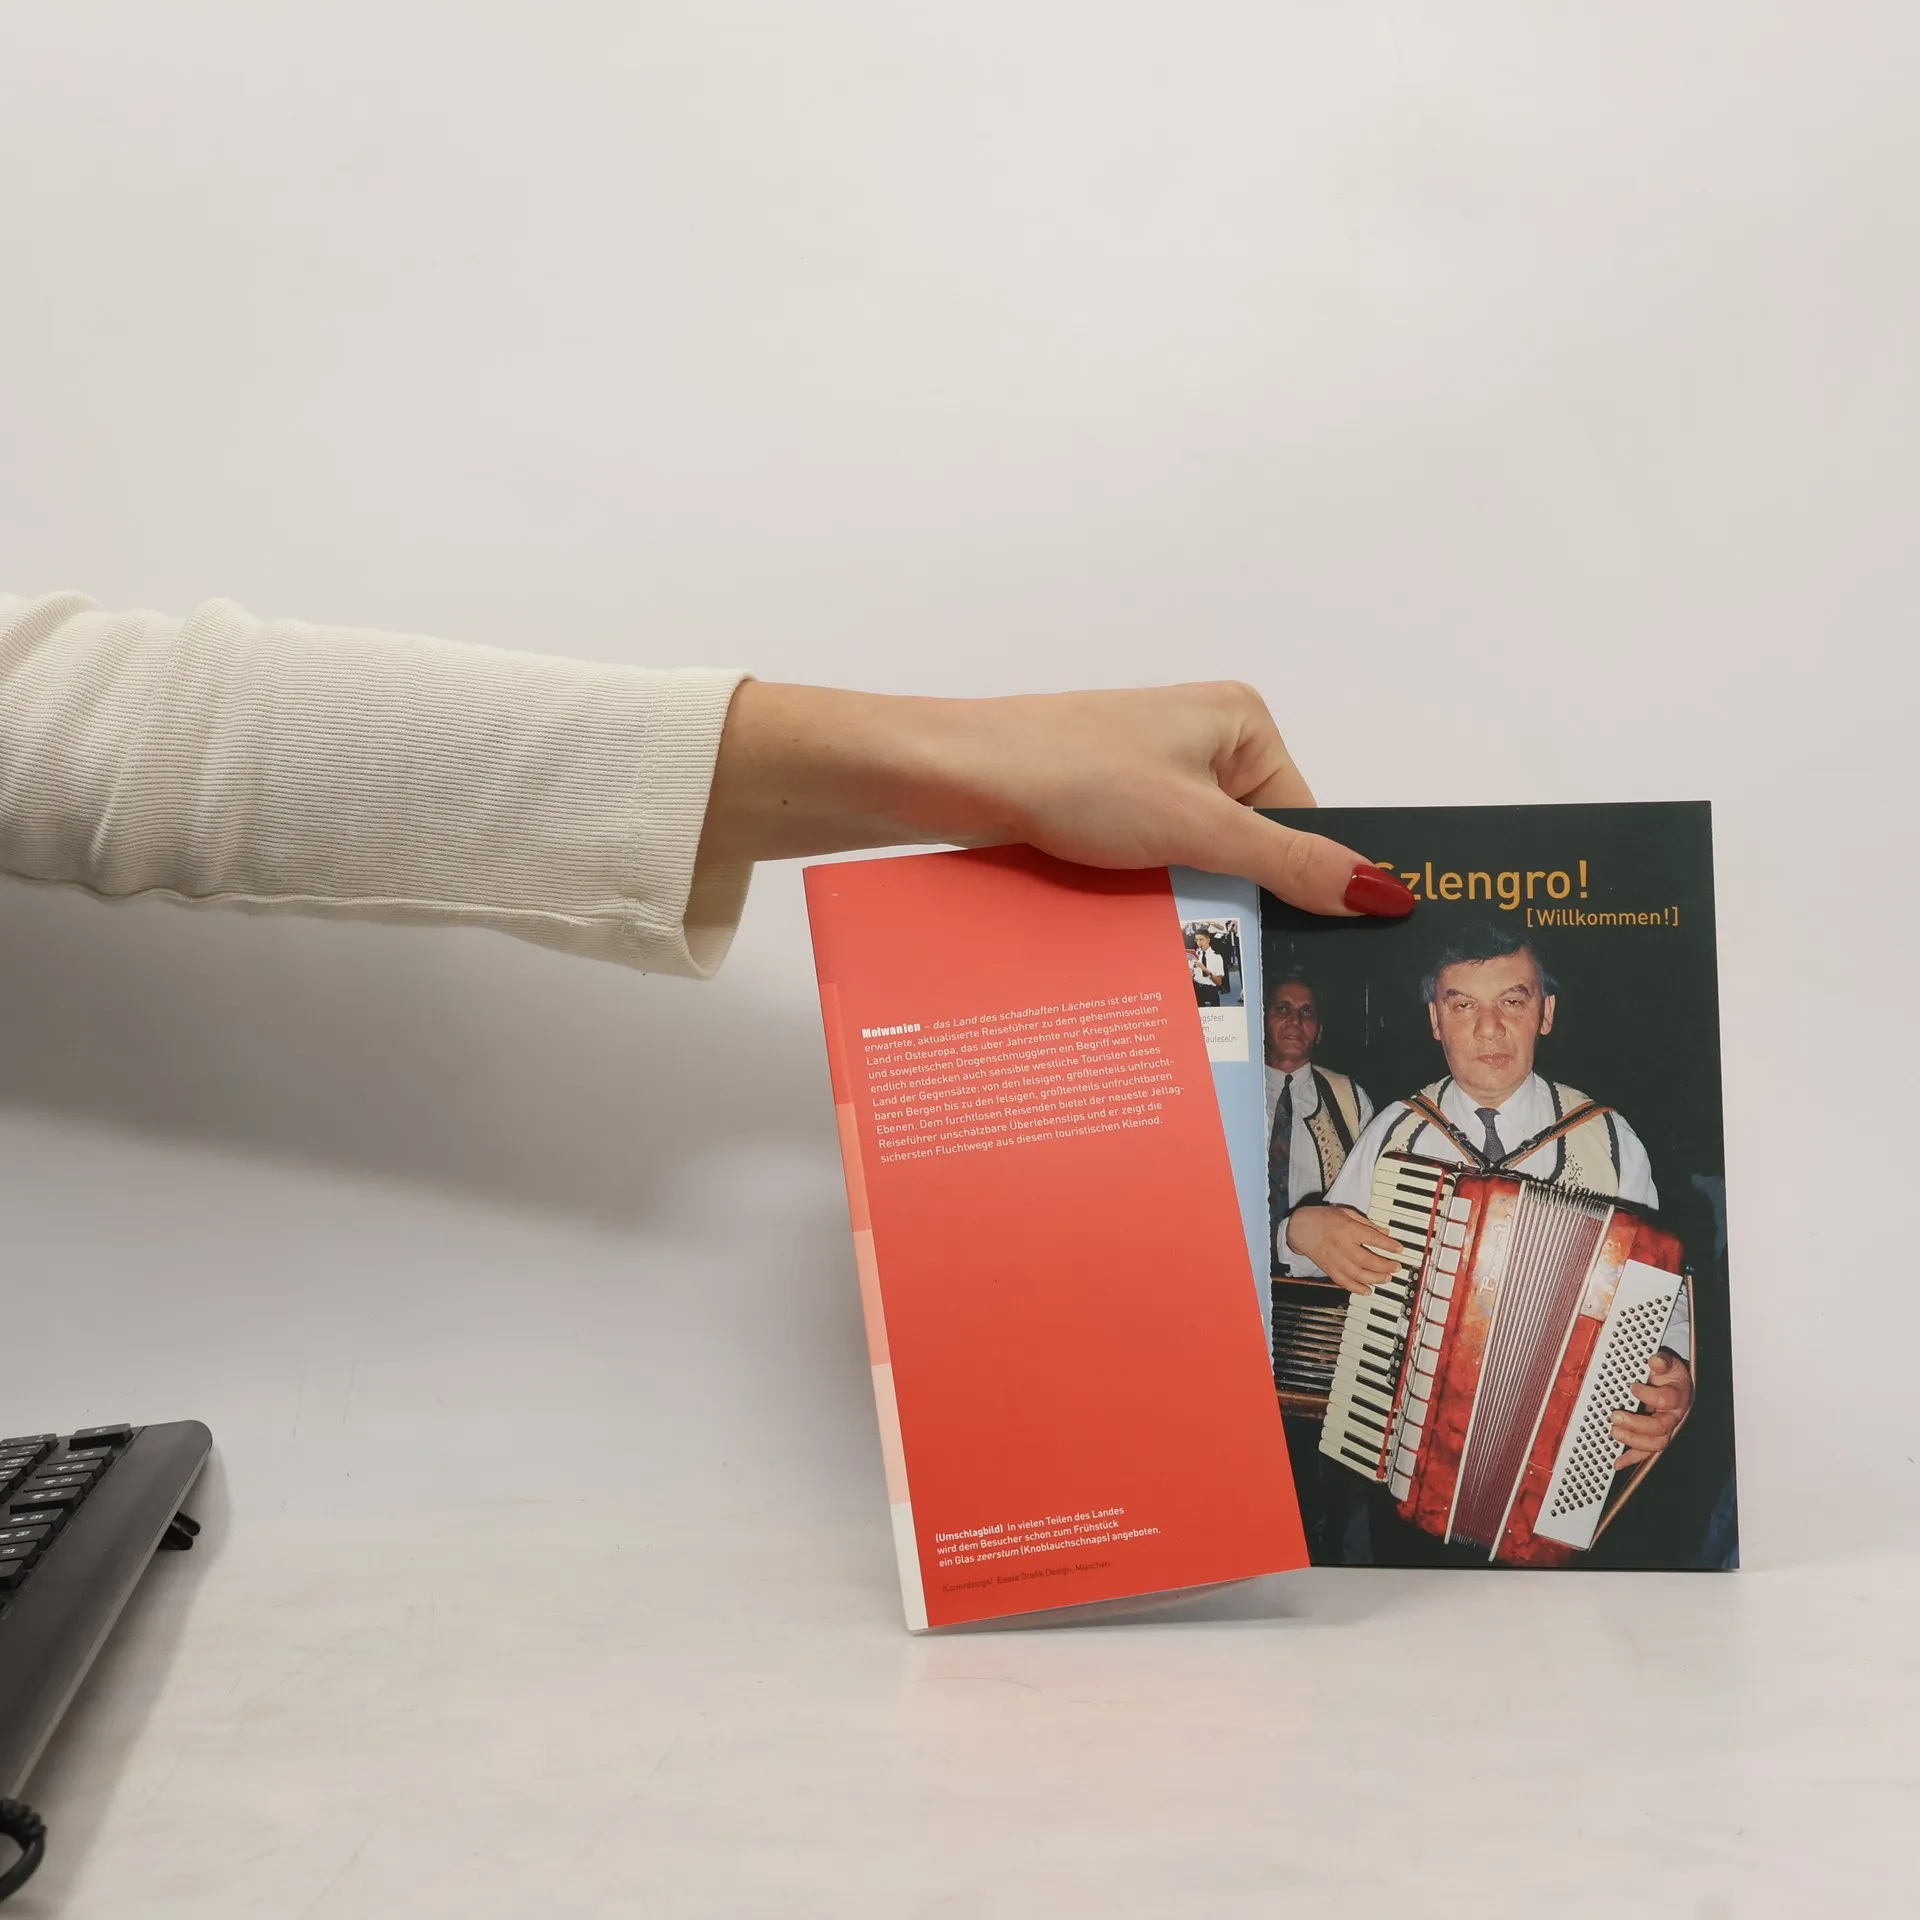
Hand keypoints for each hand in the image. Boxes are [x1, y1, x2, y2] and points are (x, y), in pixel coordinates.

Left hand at [696, 680, 1417, 917]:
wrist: (952, 778)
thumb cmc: (1070, 775)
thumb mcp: (1197, 826)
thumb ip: (1290, 864)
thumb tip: (1385, 892)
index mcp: (1240, 722)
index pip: (1304, 822)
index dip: (1303, 886)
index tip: (1312, 955)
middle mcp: (1200, 743)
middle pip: (1252, 849)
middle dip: (1241, 902)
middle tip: (1242, 967)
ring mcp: (1148, 778)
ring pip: (1199, 867)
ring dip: (1189, 908)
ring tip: (1181, 950)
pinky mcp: (1104, 812)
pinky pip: (1153, 868)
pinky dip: (1149, 902)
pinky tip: (1140, 935)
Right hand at [1285, 1204, 1402, 1293]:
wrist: (1300, 1228)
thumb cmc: (1323, 1218)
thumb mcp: (1346, 1213)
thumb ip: (1366, 1223)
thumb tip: (1385, 1233)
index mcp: (1347, 1228)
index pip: (1372, 1238)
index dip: (1388, 1245)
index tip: (1399, 1249)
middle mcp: (1341, 1245)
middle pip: (1367, 1259)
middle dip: (1385, 1265)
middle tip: (1396, 1267)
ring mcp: (1334, 1259)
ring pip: (1358, 1274)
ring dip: (1375, 1278)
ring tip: (1387, 1278)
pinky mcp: (1328, 1269)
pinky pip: (1344, 1282)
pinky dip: (1357, 1288)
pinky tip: (1368, 1290)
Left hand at [1610, 1350, 1693, 1469]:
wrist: (1677, 1385)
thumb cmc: (1671, 1376)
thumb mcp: (1669, 1364)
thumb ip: (1663, 1361)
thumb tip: (1656, 1360)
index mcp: (1678, 1397)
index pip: (1666, 1400)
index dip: (1649, 1395)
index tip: (1633, 1386)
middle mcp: (1673, 1416)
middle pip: (1660, 1428)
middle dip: (1636, 1424)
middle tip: (1616, 1415)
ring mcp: (1665, 1429)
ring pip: (1655, 1443)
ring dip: (1632, 1441)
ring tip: (1614, 1432)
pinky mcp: (1655, 1437)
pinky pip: (1646, 1453)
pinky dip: (1631, 1459)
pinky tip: (1617, 1462)